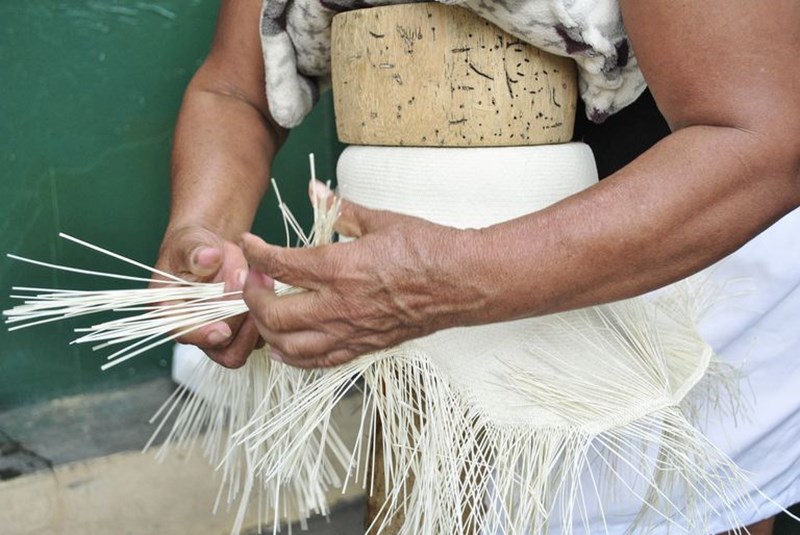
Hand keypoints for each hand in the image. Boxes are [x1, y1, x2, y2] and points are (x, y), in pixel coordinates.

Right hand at [154, 225, 260, 367]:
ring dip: (255, 323)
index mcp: (172, 312)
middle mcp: (196, 328)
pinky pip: (259, 337)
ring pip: (243, 349)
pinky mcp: (242, 327)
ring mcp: (220, 331)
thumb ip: (195, 253)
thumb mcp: (190, 243)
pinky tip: (268, 288)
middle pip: (220, 350)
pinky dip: (267, 317)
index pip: (185, 334)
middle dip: (238, 326)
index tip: (223, 329)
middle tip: (248, 292)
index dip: (204, 335)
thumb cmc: (194, 246)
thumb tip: (208, 258)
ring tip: (261, 286)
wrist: (213, 248)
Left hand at [240, 197, 482, 367]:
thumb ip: (341, 209)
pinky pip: (318, 361)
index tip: (248, 244)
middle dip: (252, 298)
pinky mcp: (364, 346)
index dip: (256, 253)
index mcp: (340, 268)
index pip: (280, 263)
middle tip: (252, 281)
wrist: (462, 282)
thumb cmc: (427, 250)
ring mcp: (350, 331)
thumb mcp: (380, 221)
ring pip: (290, 345)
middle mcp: (339, 305)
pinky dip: (294, 356)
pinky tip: (285, 346)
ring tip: (263, 313)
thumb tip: (316, 191)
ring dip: (268, 330)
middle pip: (274, 313)